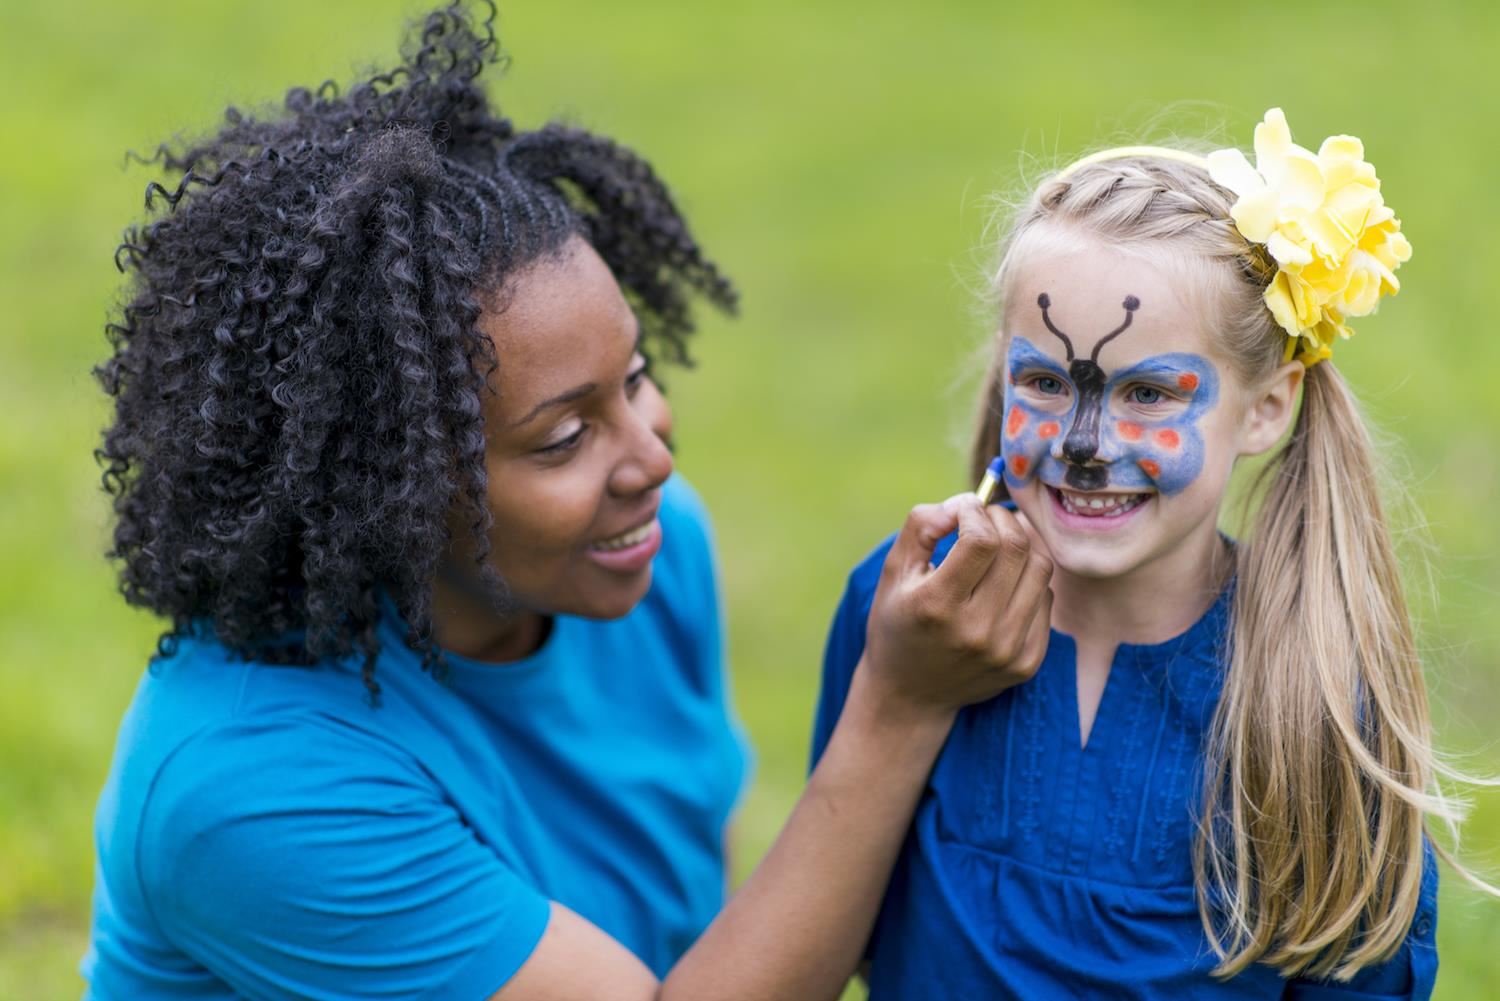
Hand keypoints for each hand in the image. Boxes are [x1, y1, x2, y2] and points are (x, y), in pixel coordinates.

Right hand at [861, 494, 1052, 722]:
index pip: (981, 540)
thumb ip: (922, 525)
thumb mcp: (894, 572)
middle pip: (1017, 549)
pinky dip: (1028, 581)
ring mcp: (1007, 651)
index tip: (964, 510)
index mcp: (937, 606)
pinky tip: (1003, 587)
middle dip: (1002, 520)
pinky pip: (1046, 601)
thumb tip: (965, 503)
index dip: (976, 512)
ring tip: (996, 550)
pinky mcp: (1027, 663)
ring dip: (1020, 548)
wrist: (910, 695)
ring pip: (1040, 570)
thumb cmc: (899, 622)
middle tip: (985, 520)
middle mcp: (977, 631)